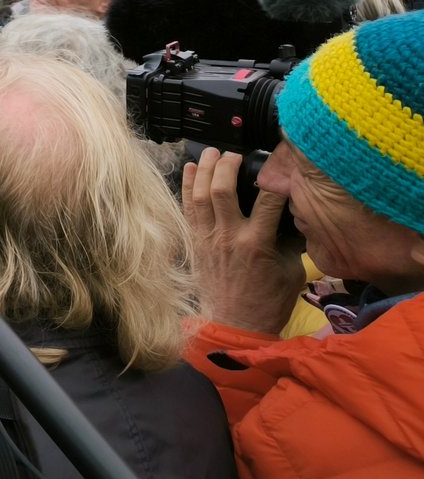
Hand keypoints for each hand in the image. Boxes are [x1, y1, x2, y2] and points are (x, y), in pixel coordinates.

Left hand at [184, 148, 300, 336]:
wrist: (237, 326)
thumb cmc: (269, 302)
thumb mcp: (292, 271)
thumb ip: (290, 240)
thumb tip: (292, 216)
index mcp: (257, 243)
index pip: (268, 199)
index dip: (276, 177)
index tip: (281, 164)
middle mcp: (228, 236)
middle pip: (222, 190)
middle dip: (227, 165)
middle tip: (235, 153)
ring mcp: (208, 239)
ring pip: (199, 196)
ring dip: (204, 170)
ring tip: (211, 152)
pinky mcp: (195, 243)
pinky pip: (187, 209)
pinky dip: (187, 186)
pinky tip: (191, 169)